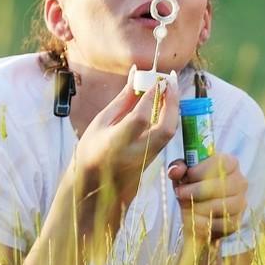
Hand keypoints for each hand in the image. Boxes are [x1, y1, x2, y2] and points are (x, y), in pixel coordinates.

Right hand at [75, 73, 179, 201]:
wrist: (92, 189)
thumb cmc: (91, 151)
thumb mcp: (101, 123)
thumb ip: (122, 100)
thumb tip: (137, 75)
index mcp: (114, 144)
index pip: (139, 118)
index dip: (151, 97)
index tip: (157, 79)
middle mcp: (134, 154)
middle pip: (165, 128)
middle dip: (172, 102)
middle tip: (171, 81)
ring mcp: (146, 160)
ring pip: (169, 133)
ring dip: (173, 108)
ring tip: (169, 89)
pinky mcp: (153, 162)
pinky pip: (166, 137)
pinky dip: (168, 118)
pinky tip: (164, 104)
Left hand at [167, 154, 248, 244]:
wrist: (200, 209)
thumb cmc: (193, 185)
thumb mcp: (184, 173)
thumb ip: (178, 167)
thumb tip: (175, 171)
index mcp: (230, 163)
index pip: (222, 163)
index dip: (202, 170)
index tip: (187, 176)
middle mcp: (240, 181)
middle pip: (221, 185)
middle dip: (196, 191)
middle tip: (180, 193)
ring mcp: (240, 202)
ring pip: (221, 205)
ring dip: (199, 207)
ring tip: (185, 206)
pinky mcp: (236, 220)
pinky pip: (221, 223)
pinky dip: (204, 222)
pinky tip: (193, 218)